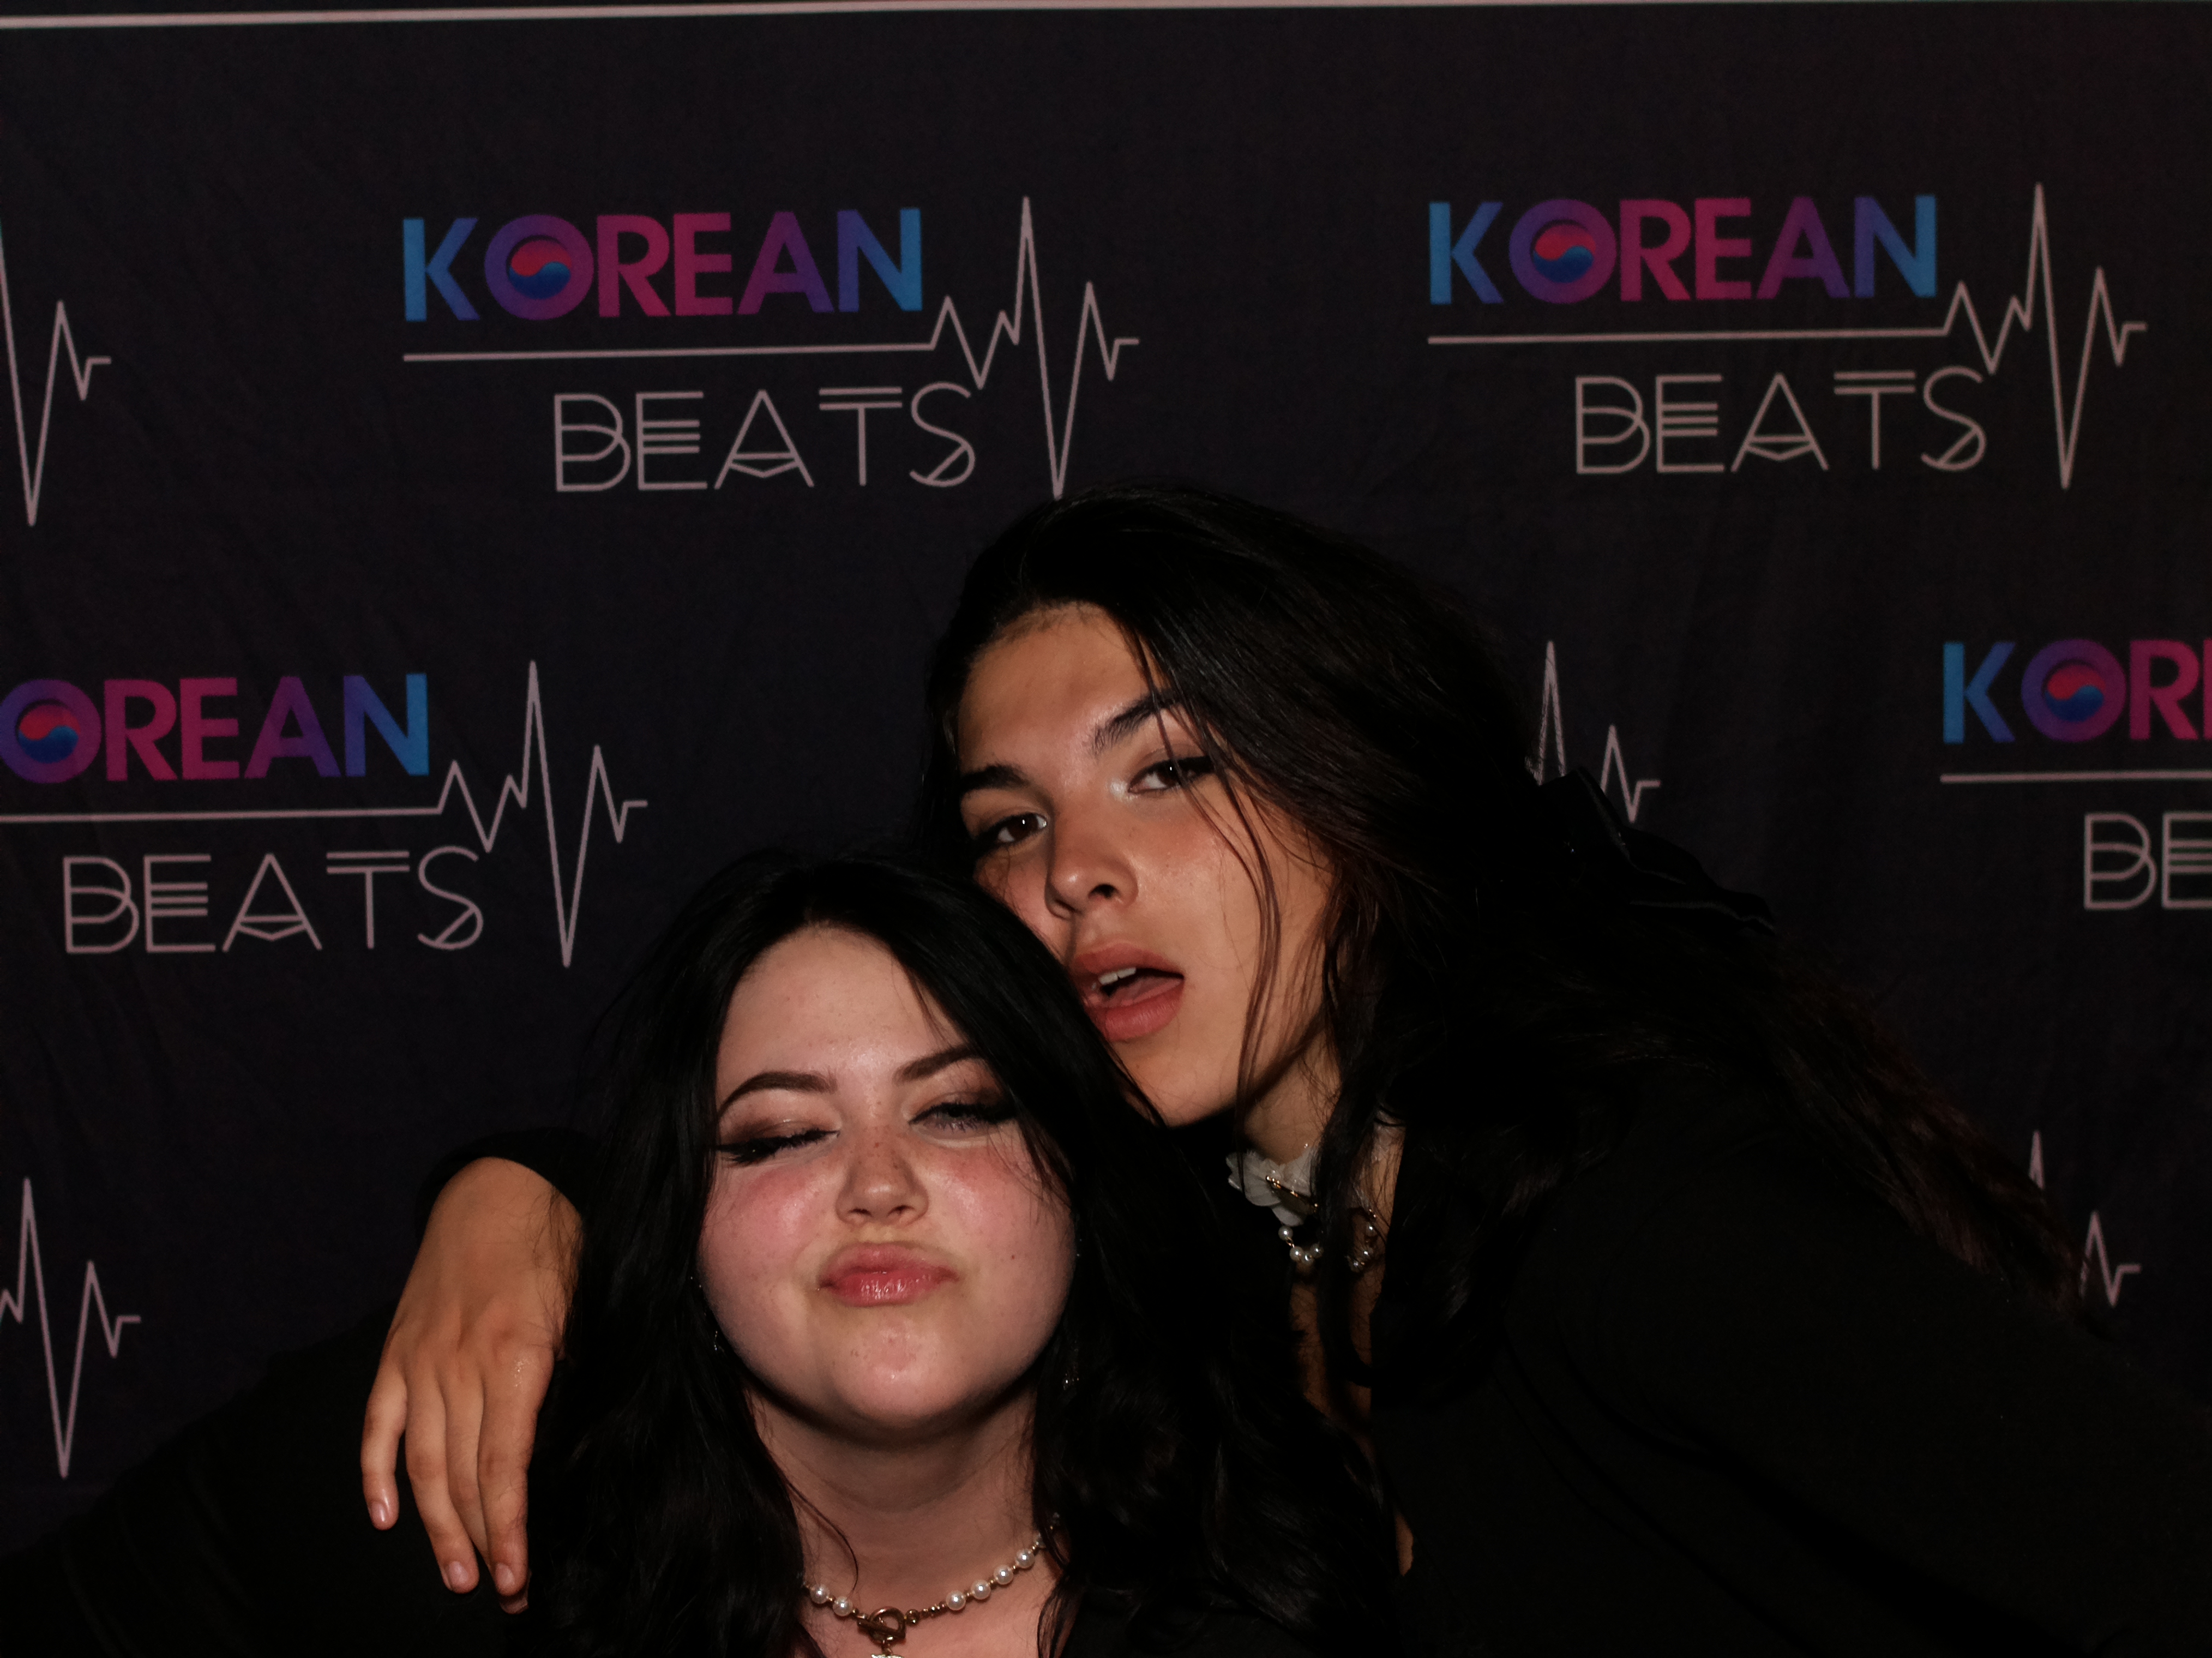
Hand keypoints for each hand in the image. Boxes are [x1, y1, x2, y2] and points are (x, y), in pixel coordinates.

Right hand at [361, 1157, 578, 1610]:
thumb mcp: (589, 1305)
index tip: (515, 1578)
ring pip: (421, 1462)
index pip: (506, 1464)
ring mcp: (421, 1360)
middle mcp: (461, 1365)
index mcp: (519, 1356)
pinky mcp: (395, 1351)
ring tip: (454, 1574)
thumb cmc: (559, 1246)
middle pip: (463, 1475)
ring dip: (435, 1525)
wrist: (498, 1187)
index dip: (509, 1528)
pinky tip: (384, 1517)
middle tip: (495, 1590)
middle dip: (480, 1540)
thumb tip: (579, 1443)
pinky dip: (376, 1474)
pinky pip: (377, 1424)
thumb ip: (580, 1372)